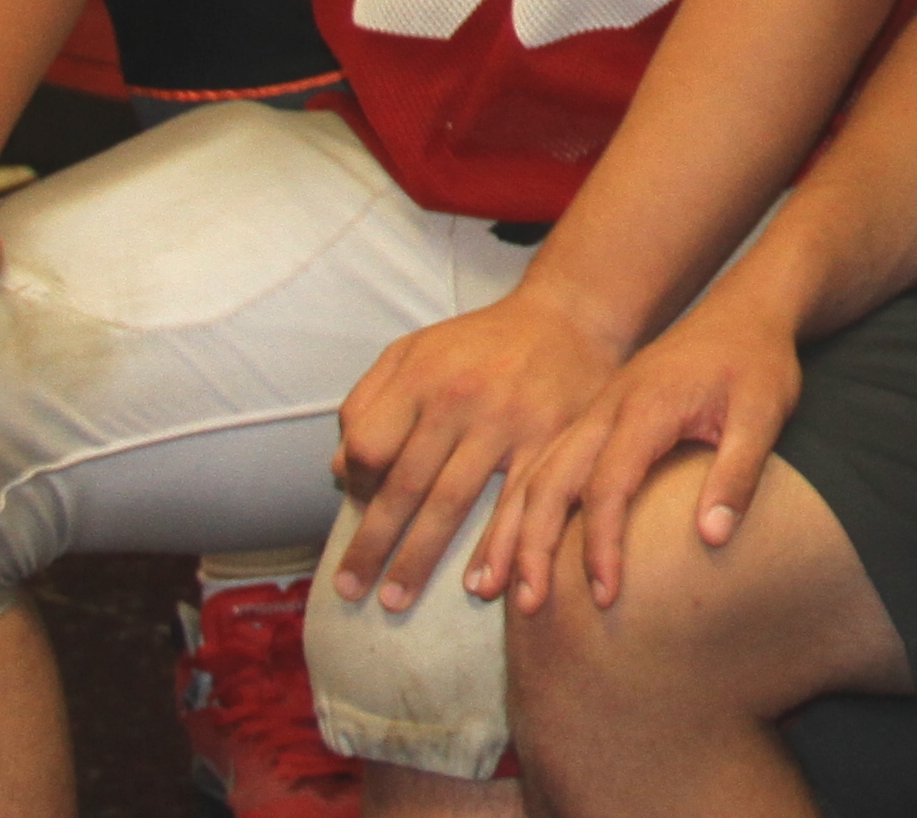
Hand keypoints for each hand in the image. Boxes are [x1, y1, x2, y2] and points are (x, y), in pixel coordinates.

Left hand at [333, 281, 624, 615]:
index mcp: (423, 374)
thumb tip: (343, 474)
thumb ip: (369, 402)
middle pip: (404, 485)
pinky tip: (478, 586)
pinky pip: (516, 503)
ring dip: (418, 559)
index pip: (370, 446)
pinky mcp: (551, 439)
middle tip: (350, 591)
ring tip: (395, 601)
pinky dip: (495, 548)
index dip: (357, 485)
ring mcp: (508, 420)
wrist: (573, 314)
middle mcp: (461, 397)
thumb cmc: (482, 343)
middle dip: (372, 545)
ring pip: (451, 503)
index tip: (357, 512)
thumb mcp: (415, 350)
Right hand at [496, 296, 808, 618]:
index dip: (602, 545)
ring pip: (536, 473)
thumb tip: (712, 539)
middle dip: (533, 546)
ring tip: (494, 589)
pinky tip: (510, 545)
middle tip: (531, 607)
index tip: (605, 595)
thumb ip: (739, 472)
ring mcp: (595, 412)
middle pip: (552, 480)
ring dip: (512, 530)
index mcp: (645, 406)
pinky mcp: (596, 419)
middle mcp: (607, 409)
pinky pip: (545, 463)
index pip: (608, 485)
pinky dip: (519, 506)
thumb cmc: (758, 362)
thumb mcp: (766, 411)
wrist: (745, 310)